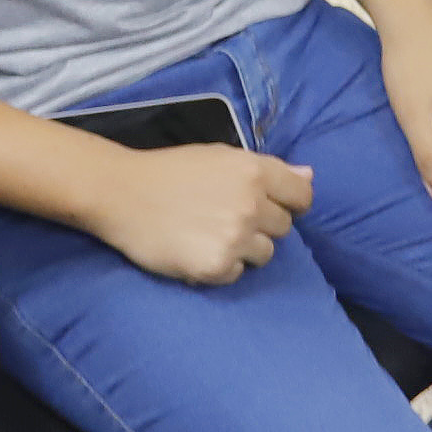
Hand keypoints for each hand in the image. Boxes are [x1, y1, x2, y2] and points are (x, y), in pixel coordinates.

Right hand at [79, 140, 312, 285]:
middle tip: (224, 217)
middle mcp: (251, 203)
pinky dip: (221, 267)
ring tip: (209, 234)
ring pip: (264, 254)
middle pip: (283, 227)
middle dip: (261, 225)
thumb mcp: (220, 157)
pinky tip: (196, 249)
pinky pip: (237, 273)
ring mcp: (235, 236)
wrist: (121, 193)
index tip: (269, 206)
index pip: (302, 196)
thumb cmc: (171, 171)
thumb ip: (268, 169)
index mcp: (254, 170)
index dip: (289, 203)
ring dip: (243, 249)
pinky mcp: (217, 265)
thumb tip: (309, 176)